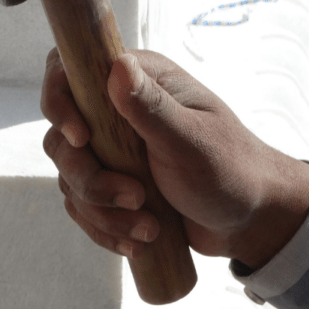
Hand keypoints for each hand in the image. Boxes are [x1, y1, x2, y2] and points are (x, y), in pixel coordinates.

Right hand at [41, 49, 308, 267]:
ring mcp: (109, 151)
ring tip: (149, 229)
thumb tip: (117, 66)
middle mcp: (115, 111)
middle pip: (62, 140)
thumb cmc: (231, 170)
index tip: (81, 139)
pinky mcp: (109, 185)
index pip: (70, 72)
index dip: (60, 103)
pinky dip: (104, 229)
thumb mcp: (191, 139)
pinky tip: (137, 242)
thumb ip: (151, 106)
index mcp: (137, 81)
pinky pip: (82, 207)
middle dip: (91, 180)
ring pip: (70, 179)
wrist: (248, 221)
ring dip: (103, 212)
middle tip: (136, 198)